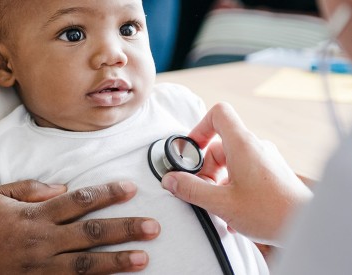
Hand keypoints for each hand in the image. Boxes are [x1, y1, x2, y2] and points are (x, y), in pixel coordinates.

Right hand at [0, 180, 159, 273]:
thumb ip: (30, 189)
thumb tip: (61, 186)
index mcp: (33, 215)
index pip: (79, 200)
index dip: (107, 193)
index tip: (130, 188)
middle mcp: (41, 241)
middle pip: (91, 232)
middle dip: (124, 228)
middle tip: (153, 227)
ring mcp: (39, 267)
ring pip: (86, 264)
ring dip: (117, 261)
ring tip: (143, 258)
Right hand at [161, 103, 311, 244]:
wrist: (305, 226)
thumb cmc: (271, 212)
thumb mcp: (221, 202)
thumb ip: (191, 189)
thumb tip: (170, 180)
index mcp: (242, 145)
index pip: (218, 114)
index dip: (199, 128)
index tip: (190, 151)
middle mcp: (255, 147)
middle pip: (219, 146)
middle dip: (204, 168)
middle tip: (200, 190)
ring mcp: (265, 160)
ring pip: (230, 162)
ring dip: (217, 182)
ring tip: (217, 205)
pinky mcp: (271, 174)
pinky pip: (243, 173)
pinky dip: (231, 188)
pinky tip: (231, 212)